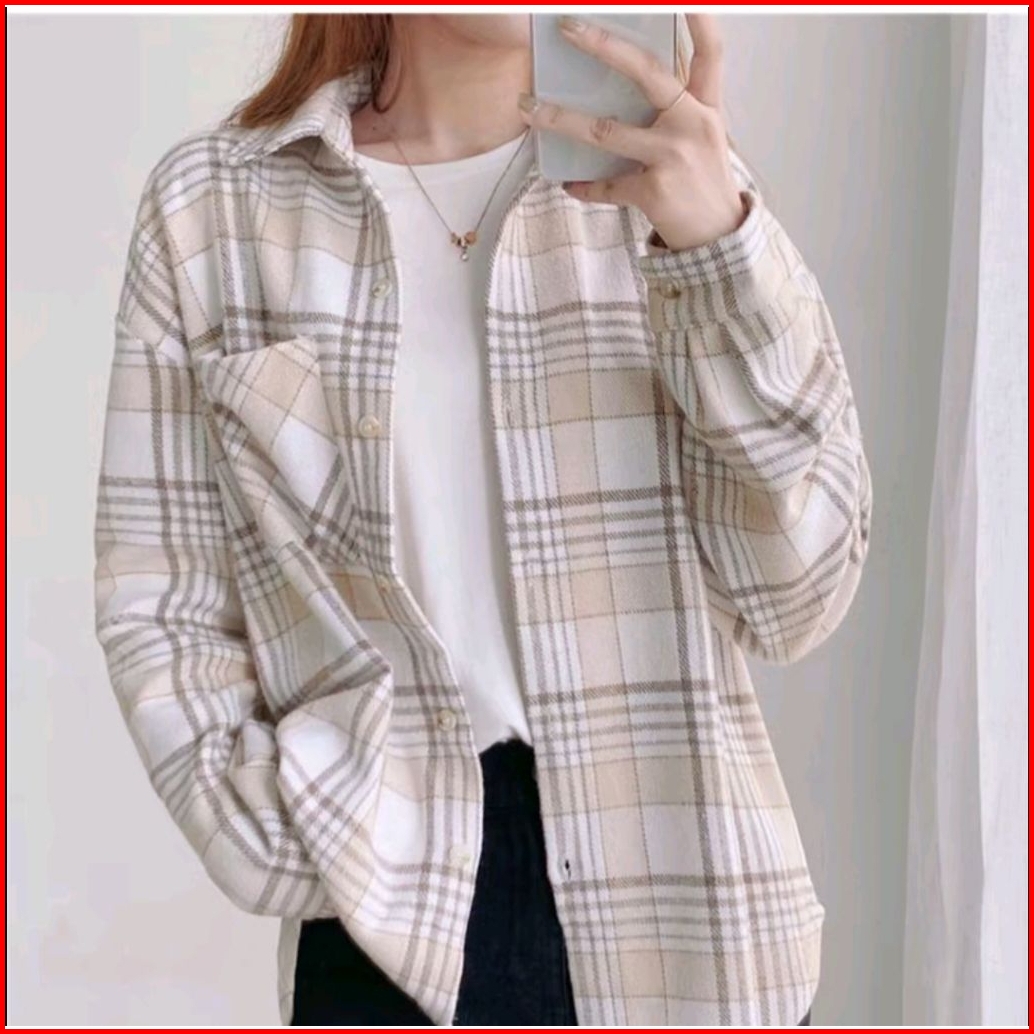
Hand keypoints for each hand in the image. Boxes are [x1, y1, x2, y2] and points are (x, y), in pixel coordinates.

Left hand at [517, 14, 747, 251]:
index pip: (709, 53)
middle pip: (646, 73)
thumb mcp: (704, 138)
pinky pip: (606, 186)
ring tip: (529, 109)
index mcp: (705, 107)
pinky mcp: (653, 191)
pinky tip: (569, 183)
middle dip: (604, 47)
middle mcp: (692, 124)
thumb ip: (680, 107)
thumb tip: (635, 83)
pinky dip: (584, 186)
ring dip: (561, 119)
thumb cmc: (703, 183)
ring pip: (606, 131)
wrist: (718, 237)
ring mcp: (671, 157)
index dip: (698, 19)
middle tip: (568, 28)